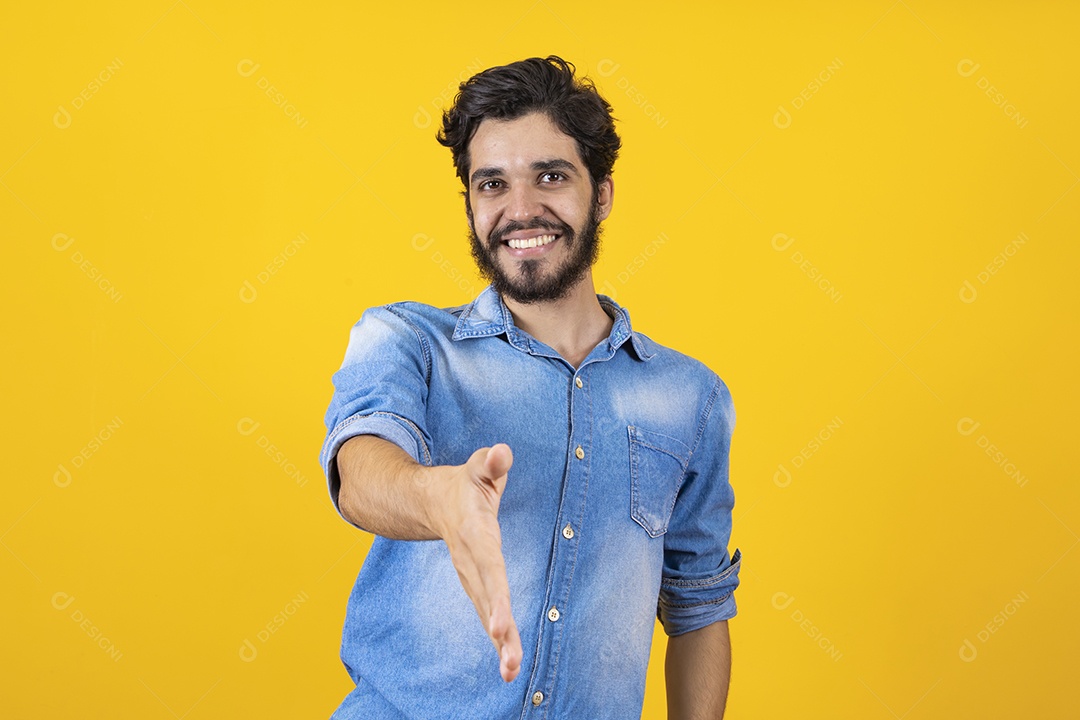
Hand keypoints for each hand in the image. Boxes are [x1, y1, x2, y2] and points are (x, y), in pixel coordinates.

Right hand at [433, 443, 521, 681]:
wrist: (431, 502)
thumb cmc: (465, 483)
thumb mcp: (478, 466)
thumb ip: (492, 461)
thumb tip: (503, 453)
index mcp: (475, 534)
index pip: (488, 567)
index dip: (494, 596)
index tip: (498, 625)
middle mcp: (472, 561)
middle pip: (487, 599)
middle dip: (499, 631)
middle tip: (511, 663)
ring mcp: (472, 576)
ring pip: (487, 612)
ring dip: (500, 644)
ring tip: (511, 672)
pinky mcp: (477, 586)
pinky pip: (489, 614)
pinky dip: (500, 640)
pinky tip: (510, 666)